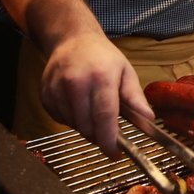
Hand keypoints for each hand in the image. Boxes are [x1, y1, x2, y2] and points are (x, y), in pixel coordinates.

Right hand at [40, 33, 153, 158]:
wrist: (72, 39)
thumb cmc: (103, 56)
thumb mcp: (125, 71)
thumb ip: (135, 97)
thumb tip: (148, 118)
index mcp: (101, 77)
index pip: (104, 116)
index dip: (109, 139)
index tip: (115, 154)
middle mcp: (76, 84)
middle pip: (87, 125)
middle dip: (99, 136)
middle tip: (108, 134)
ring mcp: (57, 90)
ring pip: (74, 125)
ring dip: (86, 128)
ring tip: (94, 112)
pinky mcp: (45, 95)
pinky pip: (61, 120)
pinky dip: (72, 120)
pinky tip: (79, 105)